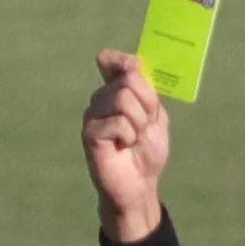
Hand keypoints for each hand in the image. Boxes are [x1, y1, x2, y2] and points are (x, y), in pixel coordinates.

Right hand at [81, 50, 170, 243]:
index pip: (111, 61)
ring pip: (123, 99)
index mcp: (114, 92)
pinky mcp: (89, 133)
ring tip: (133, 139)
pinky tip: (122, 148)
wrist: (140, 184)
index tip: (136, 67)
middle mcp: (100, 99)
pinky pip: (118, 122)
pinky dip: (129, 137)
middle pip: (129, 80)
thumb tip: (135, 64)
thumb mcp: (155, 114)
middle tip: (143, 127)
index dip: (124, 61)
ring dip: (139, 123)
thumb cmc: (146, 151)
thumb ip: (147, 89)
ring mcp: (92, 116)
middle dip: (147, 105)